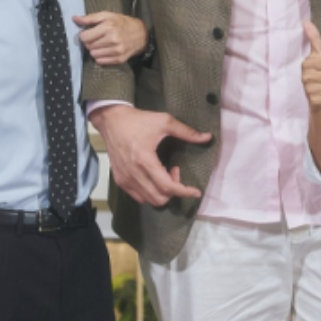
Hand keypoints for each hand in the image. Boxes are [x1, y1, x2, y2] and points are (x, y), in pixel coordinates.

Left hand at [74, 13, 147, 65]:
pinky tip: (105, 51)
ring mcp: (117, 50)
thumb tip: (74, 19)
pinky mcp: (119, 59)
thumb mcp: (107, 15)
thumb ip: (90, 18)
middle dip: (90, 42)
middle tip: (97, 38)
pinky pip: (100, 62)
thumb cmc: (122, 23)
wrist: (141, 34)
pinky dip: (100, 57)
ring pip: (93, 55)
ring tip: (101, 44)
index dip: (84, 35)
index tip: (89, 33)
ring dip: (95, 50)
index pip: (85, 37)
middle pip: (88, 46)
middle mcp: (113, 39)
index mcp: (109, 26)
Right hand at [90, 104, 211, 206]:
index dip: (184, 191)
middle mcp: (133, 174)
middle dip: (174, 190)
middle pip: (159, 198)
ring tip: (164, 172)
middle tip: (175, 170)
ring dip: (162, 192)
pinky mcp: (120, 180)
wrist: (112, 120)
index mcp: (145, 160)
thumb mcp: (165, 121)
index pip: (167, 187)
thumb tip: (208, 137)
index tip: (196, 192)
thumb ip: (187, 132)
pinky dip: (150, 192)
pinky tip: (153, 176)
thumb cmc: (139, 120)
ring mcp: (125, 179)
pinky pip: (138, 196)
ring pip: (149, 200)